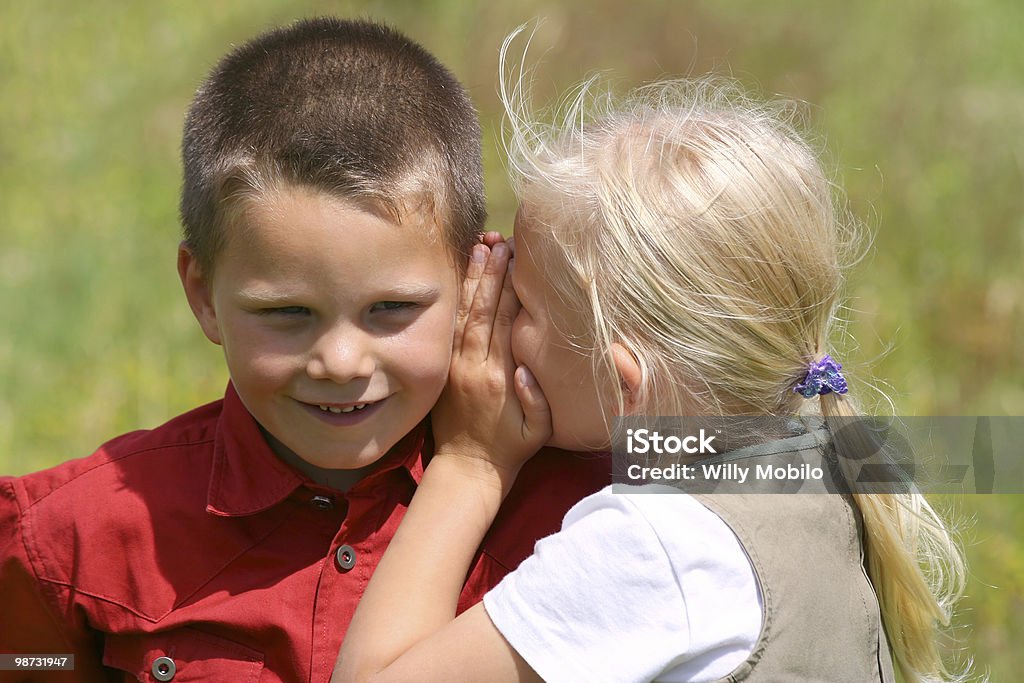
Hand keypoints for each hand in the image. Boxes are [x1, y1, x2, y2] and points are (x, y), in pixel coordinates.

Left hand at [431, 241, 550, 484]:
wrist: (468, 467)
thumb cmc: (510, 448)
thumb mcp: (537, 433)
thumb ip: (537, 401)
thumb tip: (526, 370)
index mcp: (499, 378)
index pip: (505, 324)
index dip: (511, 291)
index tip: (519, 262)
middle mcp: (475, 366)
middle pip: (484, 310)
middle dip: (493, 274)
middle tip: (502, 243)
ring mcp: (456, 365)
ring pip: (465, 313)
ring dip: (473, 279)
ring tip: (481, 247)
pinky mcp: (446, 366)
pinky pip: (451, 326)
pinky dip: (457, 299)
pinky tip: (464, 276)